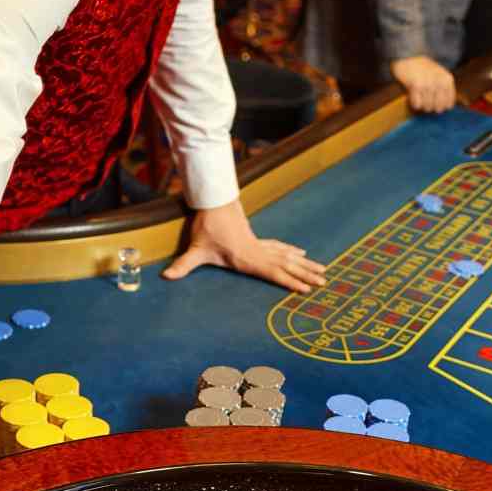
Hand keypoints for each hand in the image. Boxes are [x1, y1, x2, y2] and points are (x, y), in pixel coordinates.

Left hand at [162, 199, 325, 292]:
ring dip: (305, 264)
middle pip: (288, 265)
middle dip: (307, 275)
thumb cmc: (206, 226)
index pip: (273, 272)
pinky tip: (301, 254)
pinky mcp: (258, 239)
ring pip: (288, 256)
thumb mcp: (194, 248)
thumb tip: (166, 277)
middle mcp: (258, 252)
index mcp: (247, 258)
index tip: (306, 290)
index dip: (290, 282)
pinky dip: (292, 252)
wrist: (214, 200)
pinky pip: (280, 248)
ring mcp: (260, 245)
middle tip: (325, 283)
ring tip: (323, 271)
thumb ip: (183, 265)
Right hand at [389, 56, 455, 113]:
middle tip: (425, 98)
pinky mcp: (416, 86)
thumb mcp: (440, 75)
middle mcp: (439, 82)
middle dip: (431, 106)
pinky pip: (417, 105)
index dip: (441, 106)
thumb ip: (445, 89)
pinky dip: (414, 102)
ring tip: (419, 95)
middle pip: (438, 109)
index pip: (448, 104)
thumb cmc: (423, 68)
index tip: (434, 101)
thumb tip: (444, 108)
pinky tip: (413, 95)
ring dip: (422, 105)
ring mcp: (428, 84)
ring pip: (427, 108)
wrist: (408, 57)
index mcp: (447, 80)